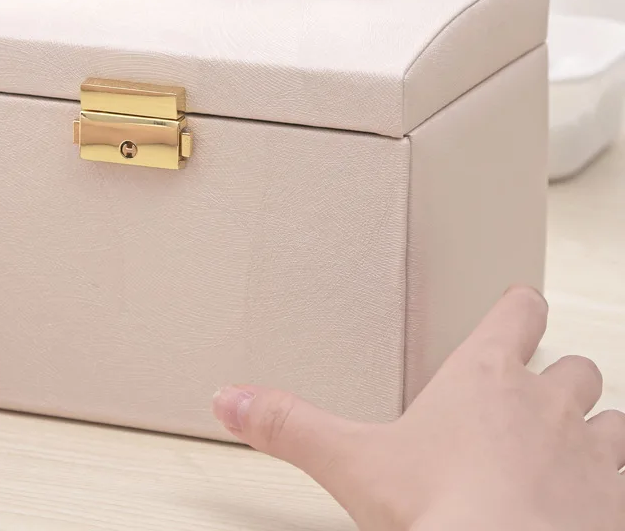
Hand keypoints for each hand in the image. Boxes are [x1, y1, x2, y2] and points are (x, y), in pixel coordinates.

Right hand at [213, 287, 624, 530]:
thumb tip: (230, 398)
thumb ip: (289, 424)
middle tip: (540, 394)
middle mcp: (547, 406)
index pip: (517, 312)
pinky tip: (593, 506)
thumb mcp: (353, 463)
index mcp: (485, 378)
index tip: (518, 307)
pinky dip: (612, 489)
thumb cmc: (447, 510)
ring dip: (600, 432)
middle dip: (561, 377)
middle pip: (575, 367)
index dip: (519, 308)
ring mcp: (593, 455)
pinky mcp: (617, 506)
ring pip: (613, 422)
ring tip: (576, 451)